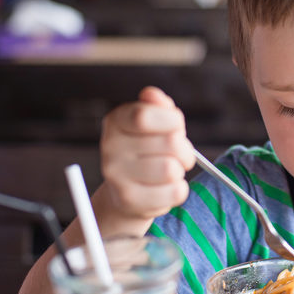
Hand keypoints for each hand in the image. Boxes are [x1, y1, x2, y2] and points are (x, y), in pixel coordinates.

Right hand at [100, 86, 194, 219]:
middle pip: (170, 142)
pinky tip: (164, 188)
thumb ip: (158, 106)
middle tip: (177, 155)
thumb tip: (152, 94)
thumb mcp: (156, 124)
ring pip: (171, 169)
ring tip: (168, 172)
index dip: (173, 121)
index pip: (145, 115)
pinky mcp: (128, 200)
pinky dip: (179, 190)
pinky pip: (175, 192)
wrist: (129, 193)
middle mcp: (110, 146)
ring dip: (180, 171)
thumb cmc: (150, 151)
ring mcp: (116, 175)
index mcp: (116, 121)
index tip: (176, 128)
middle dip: (184, 149)